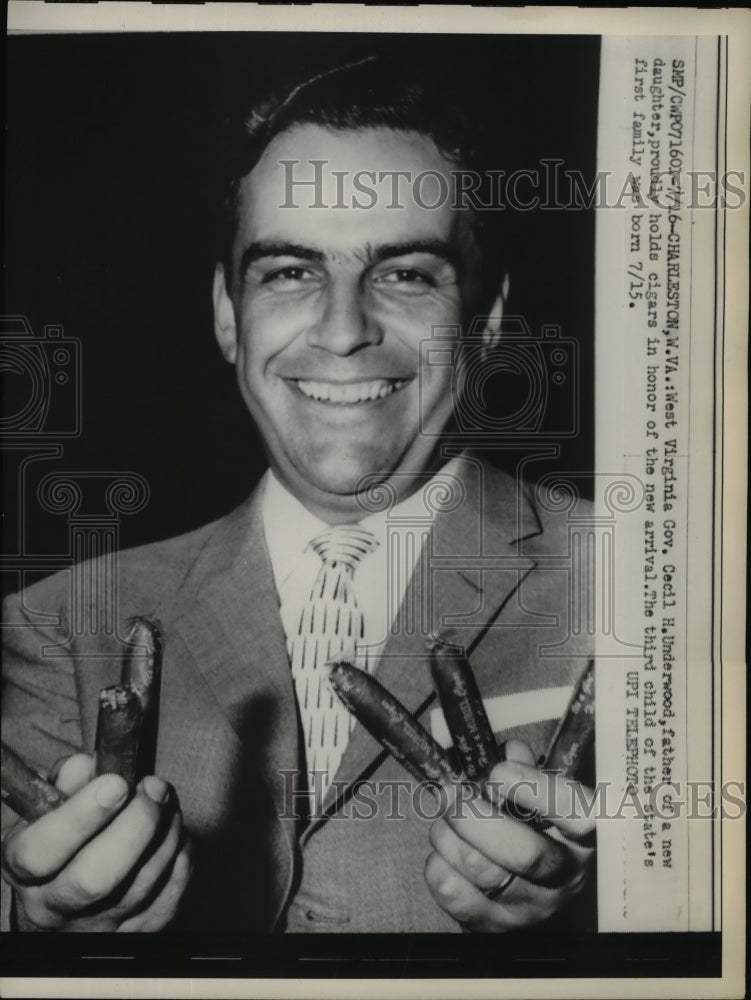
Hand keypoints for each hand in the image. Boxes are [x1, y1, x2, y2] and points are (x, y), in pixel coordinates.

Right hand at [1, 753, 191, 930]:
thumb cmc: (62, 840)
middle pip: (96, 878)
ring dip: (166, 830)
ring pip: (142, 883)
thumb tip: (84, 766)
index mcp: (24, 872)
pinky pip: (171, 895)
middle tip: (154, 786)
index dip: (81, 816)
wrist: (68, 898)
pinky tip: (172, 830)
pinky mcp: (137, 934)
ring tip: (164, 798)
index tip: (117, 782)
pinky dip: (180, 855)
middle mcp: (56, 908)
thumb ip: (65, 782)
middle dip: (136, 823)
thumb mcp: (47, 810)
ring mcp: (99, 927)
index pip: (41, 853)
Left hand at [424, 740, 594, 930]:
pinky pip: (452, 891)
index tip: (499, 772)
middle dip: (475, 815)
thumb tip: (509, 751)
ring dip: (449, 833)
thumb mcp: (538, 791)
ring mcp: (530, 908)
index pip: (576, 816)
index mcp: (582, 836)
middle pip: (524, 853)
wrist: (528, 887)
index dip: (536, 791)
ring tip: (445, 816)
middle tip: (451, 792)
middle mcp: (564, 877)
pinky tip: (445, 849)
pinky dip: (438, 862)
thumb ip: (523, 765)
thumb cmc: (531, 824)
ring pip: (480, 869)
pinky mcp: (493, 926)